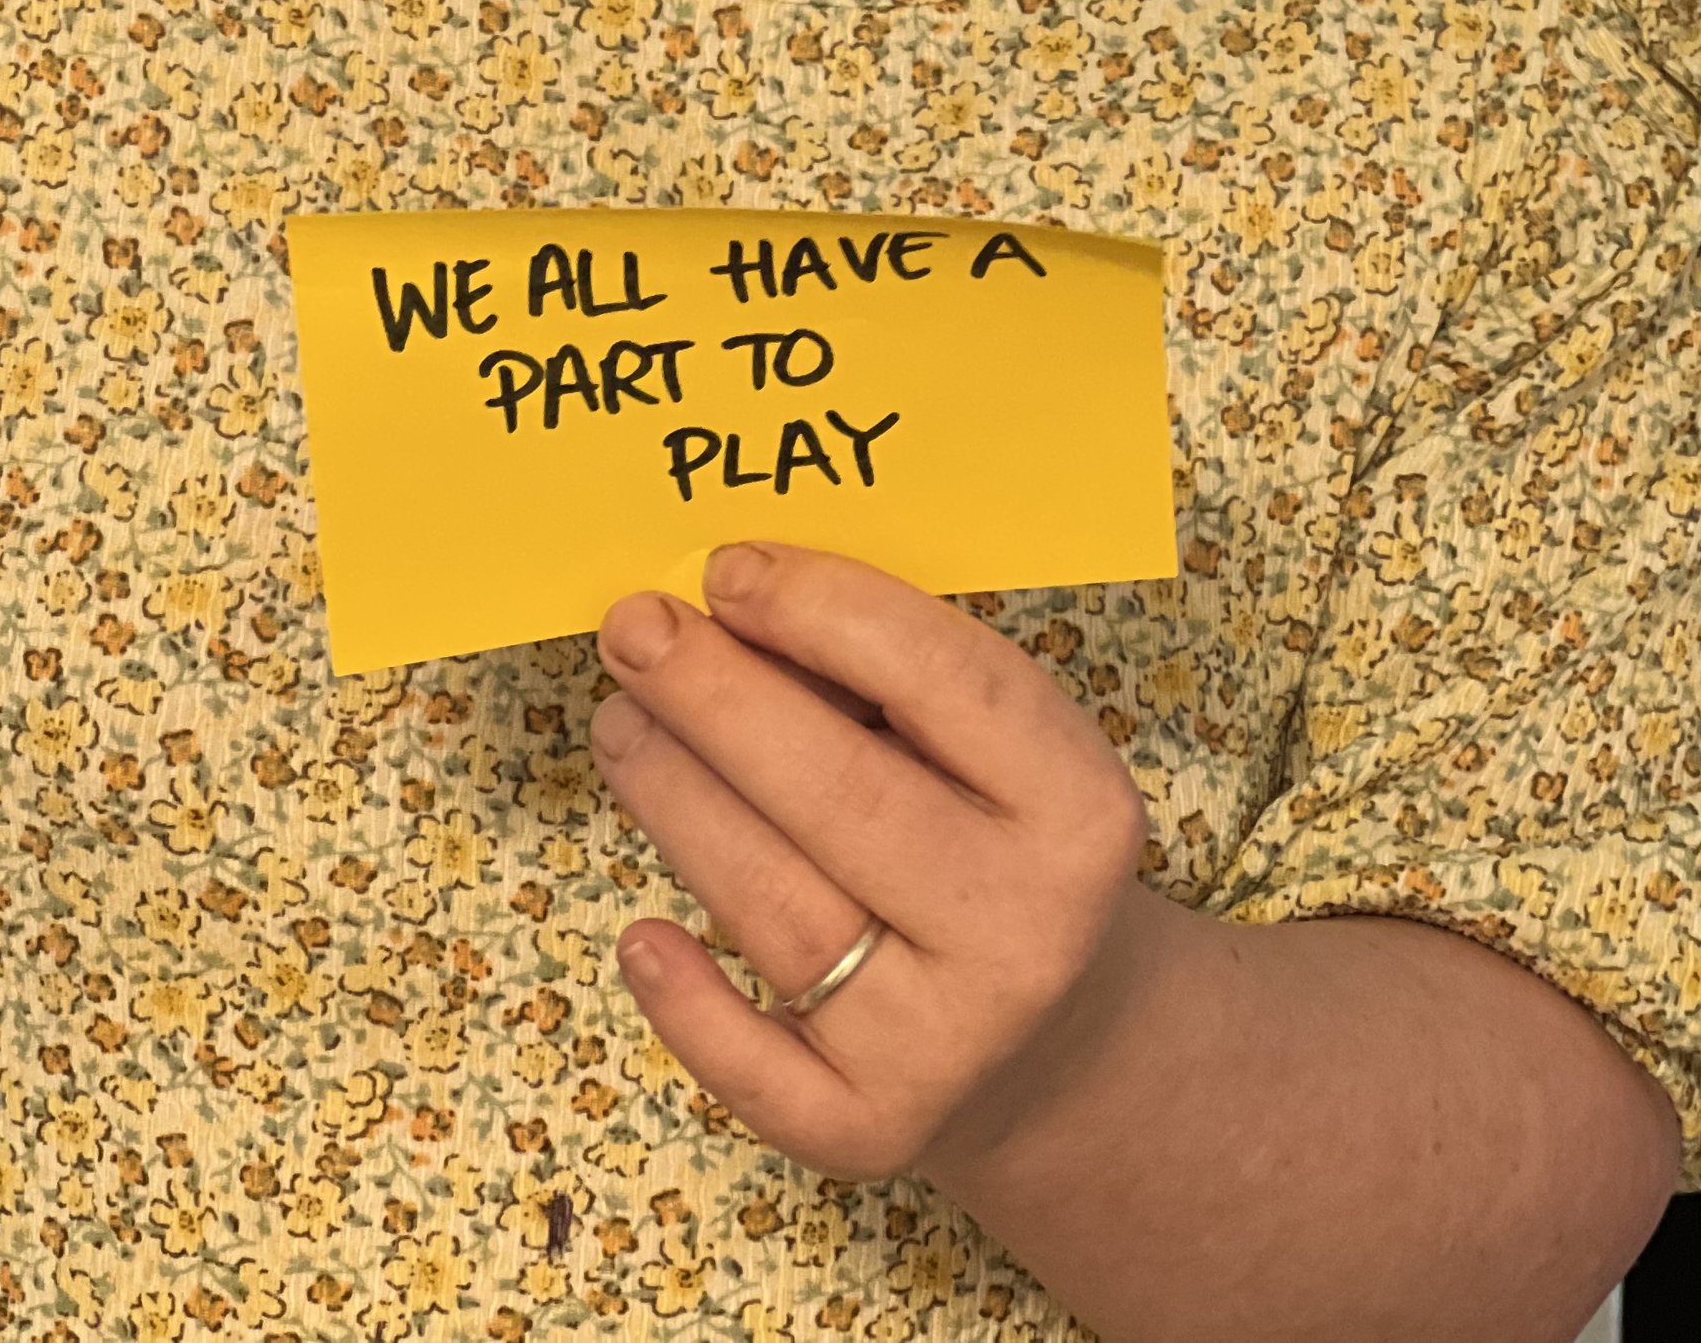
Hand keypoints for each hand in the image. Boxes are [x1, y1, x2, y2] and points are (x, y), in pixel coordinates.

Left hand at [591, 541, 1156, 1184]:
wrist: (1062, 1046)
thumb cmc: (1002, 846)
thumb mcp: (1000, 754)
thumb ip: (896, 680)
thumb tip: (733, 605)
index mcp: (1077, 809)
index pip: (938, 682)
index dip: (821, 612)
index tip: (726, 569)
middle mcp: (1021, 931)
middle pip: (839, 795)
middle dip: (716, 698)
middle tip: (634, 629)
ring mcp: (946, 1043)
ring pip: (776, 909)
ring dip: (677, 800)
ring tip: (622, 723)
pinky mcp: (872, 1131)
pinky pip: (754, 1068)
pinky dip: (686, 1001)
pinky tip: (639, 933)